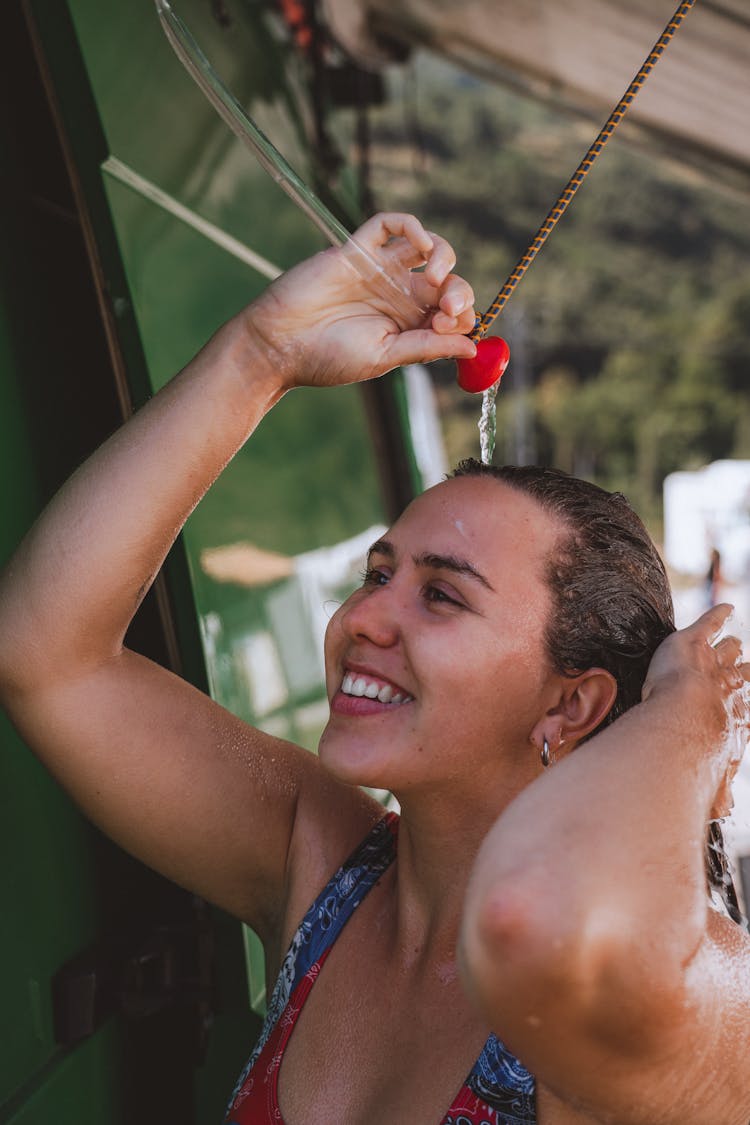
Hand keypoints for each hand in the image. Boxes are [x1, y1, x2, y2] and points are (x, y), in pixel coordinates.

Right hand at [242, 213, 476, 389]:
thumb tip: (472, 349)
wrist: (279, 344)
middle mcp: (399, 295)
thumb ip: (427, 347)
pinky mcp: (357, 250)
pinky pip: (389, 225)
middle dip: (459, 291)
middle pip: (447, 280)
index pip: (452, 312)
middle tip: (448, 306)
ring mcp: (380, 270)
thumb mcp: (385, 356)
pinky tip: (422, 246)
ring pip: (426, 248)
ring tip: (439, 278)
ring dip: (445, 257)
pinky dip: (412, 227)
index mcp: (408, 324)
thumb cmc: (328, 357)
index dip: (462, 315)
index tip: (450, 325)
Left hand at [642, 604, 749, 797]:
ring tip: (732, 642)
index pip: (744, 712)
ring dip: (728, 647)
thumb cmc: (695, 752)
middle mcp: (727, 691)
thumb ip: (718, 794)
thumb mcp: (711, 777)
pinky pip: (708, 623)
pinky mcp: (692, 643)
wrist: (685, 724)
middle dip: (741, 673)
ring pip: (726, 651)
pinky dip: (716, 615)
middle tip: (742, 669)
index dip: (745, 709)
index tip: (747, 711)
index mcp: (732, 720)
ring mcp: (711, 665)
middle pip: (740, 678)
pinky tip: (724, 608)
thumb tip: (722, 814)